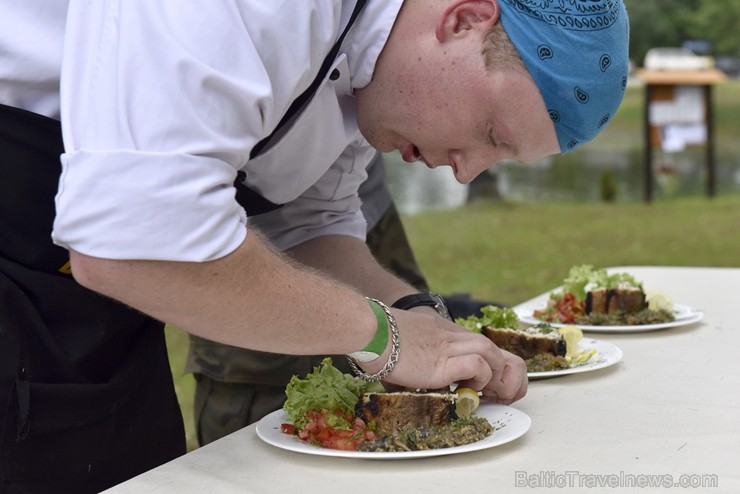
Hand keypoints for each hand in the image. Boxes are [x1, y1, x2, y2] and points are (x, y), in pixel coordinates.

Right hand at [361, 309, 527, 403]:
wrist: (367, 329)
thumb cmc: (377, 338)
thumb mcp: (405, 344)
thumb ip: (417, 356)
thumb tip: (407, 373)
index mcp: (445, 333)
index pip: (484, 345)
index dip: (495, 366)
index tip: (490, 387)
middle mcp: (451, 337)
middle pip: (496, 348)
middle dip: (505, 374)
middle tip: (498, 395)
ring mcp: (448, 348)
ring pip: (492, 353)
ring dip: (495, 376)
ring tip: (485, 393)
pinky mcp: (442, 362)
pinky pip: (476, 366)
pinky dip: (479, 378)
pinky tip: (465, 388)